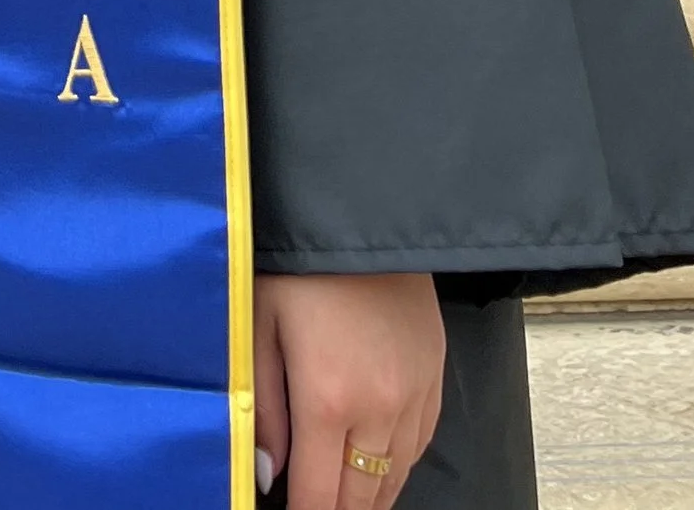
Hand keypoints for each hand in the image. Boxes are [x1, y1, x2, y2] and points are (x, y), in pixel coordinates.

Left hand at [256, 271, 445, 507]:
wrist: (362, 212)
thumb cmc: (298, 264)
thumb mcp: (258, 327)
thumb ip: (263, 408)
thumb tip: (268, 473)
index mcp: (327, 400)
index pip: (319, 496)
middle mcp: (379, 410)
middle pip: (362, 498)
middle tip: (314, 507)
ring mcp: (414, 395)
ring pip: (396, 477)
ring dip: (369, 497)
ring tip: (344, 500)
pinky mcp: (435, 376)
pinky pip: (421, 443)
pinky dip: (398, 464)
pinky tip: (379, 466)